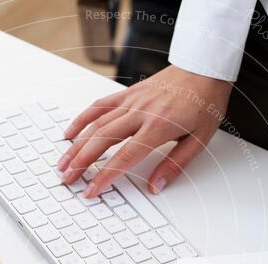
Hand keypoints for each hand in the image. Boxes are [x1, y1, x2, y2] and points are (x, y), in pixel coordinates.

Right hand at [59, 65, 231, 196]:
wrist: (204, 69)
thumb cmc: (205, 103)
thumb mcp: (199, 140)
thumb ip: (175, 165)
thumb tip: (156, 186)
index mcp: (158, 127)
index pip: (125, 157)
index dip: (105, 176)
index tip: (92, 190)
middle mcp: (140, 113)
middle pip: (102, 141)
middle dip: (81, 163)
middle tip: (68, 180)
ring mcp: (131, 101)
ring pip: (96, 124)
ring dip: (76, 145)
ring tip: (63, 163)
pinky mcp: (127, 93)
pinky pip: (99, 105)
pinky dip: (82, 119)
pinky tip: (70, 132)